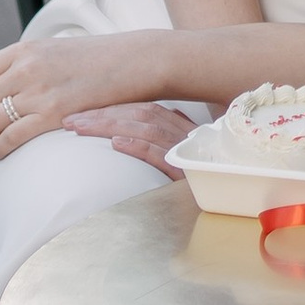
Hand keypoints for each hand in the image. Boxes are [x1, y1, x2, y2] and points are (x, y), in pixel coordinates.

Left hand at [0, 31, 183, 162]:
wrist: (136, 61)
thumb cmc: (100, 59)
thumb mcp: (56, 49)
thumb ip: (28, 63)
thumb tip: (5, 85)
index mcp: (25, 49)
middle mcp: (26, 68)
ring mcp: (40, 92)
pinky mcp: (54, 115)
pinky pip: (11, 138)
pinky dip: (2, 149)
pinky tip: (5, 152)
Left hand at [64, 103, 198, 177]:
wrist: (234, 197)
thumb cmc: (210, 175)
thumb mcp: (191, 153)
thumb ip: (172, 136)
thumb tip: (152, 120)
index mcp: (184, 129)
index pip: (146, 109)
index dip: (113, 107)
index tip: (83, 112)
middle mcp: (186, 135)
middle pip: (142, 114)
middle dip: (103, 114)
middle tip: (71, 119)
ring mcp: (188, 151)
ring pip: (146, 129)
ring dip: (110, 125)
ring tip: (82, 128)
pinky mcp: (188, 171)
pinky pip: (161, 154)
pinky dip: (138, 146)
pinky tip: (117, 143)